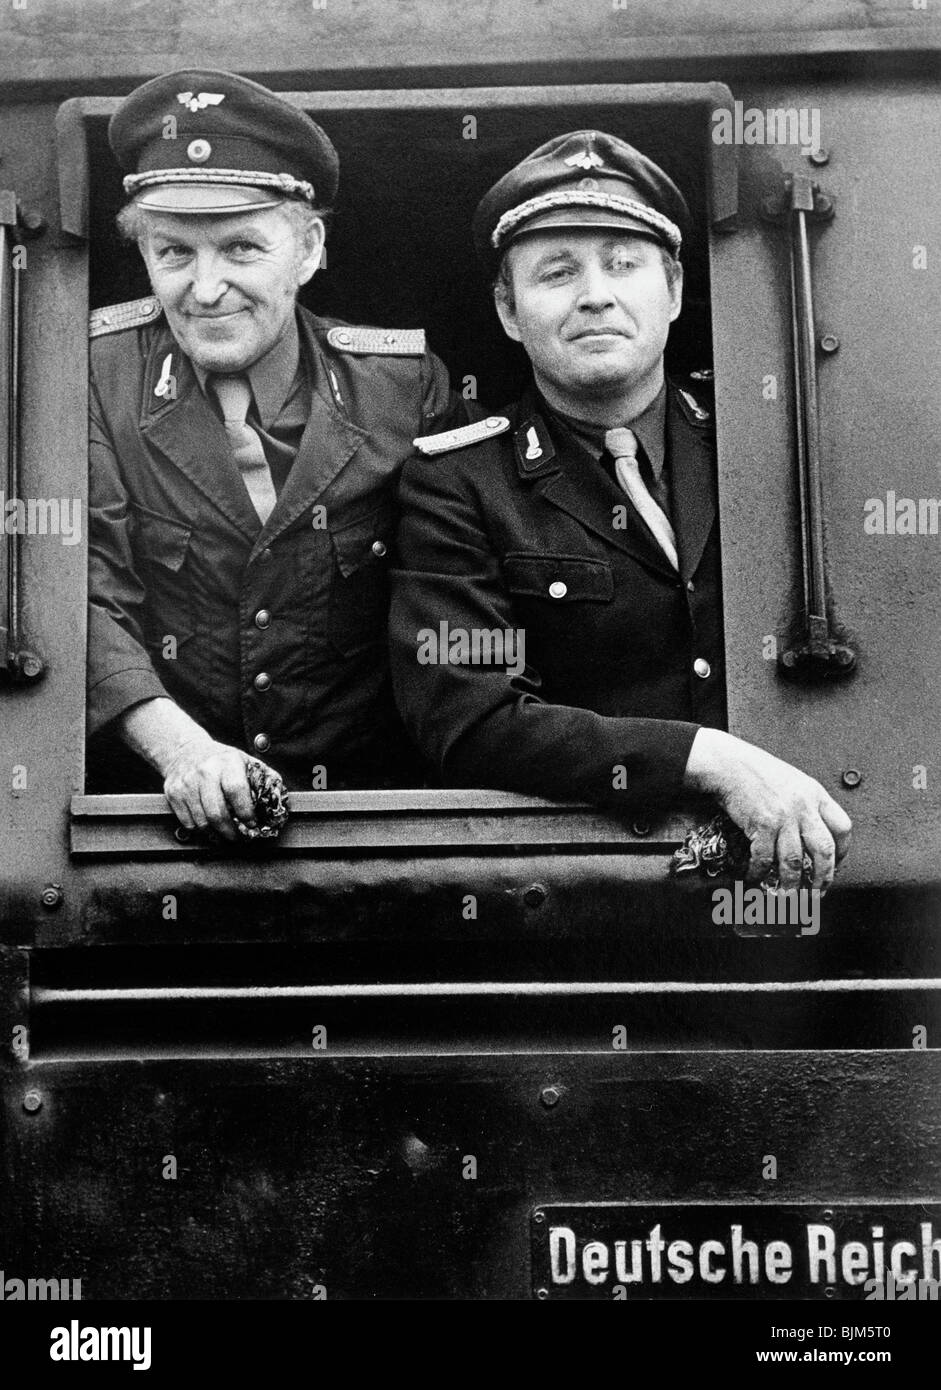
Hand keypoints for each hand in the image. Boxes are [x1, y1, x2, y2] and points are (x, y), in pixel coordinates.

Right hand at [162, 737, 262, 840]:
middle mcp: (205, 772)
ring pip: (201, 822)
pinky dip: (201, 831)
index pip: (236, 790)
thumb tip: (278, 800)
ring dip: (216, 835)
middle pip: (217, 812)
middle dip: (231, 832)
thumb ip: (263, 779)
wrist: (184, 751)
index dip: (245, 812)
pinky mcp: (173, 794)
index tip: (251, 824)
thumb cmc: (220, 760)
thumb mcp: (244, 760)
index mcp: (227, 762)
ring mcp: (186, 783)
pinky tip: (210, 829)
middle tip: (239, 838)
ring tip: (226, 836)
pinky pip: (188, 822)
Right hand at [684, 728, 851, 892]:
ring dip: (792, 884)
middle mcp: (803, 807)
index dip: (842, 852)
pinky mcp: (761, 825)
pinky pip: (764, 858)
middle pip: (824, 851)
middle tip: (818, 893)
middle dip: (823, 878)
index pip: (842, 828)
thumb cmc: (757, 770)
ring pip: (794, 861)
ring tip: (789, 896)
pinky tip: (755, 876)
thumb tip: (810, 833)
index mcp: (815, 795)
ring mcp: (783, 817)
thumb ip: (805, 804)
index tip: (834, 865)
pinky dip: (760, 872)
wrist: (729, 763)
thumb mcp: (793, 782)